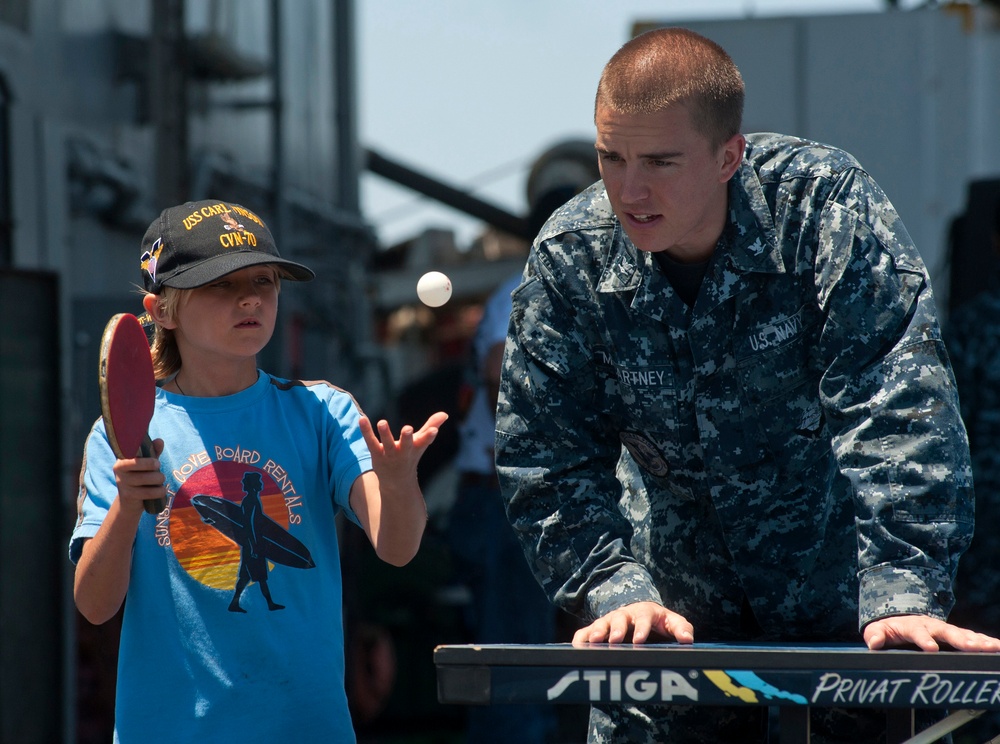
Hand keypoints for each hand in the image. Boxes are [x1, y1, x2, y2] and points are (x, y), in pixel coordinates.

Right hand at [112, 438, 165, 513]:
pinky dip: (159, 491)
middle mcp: (119, 471)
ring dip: (159, 481)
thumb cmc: (140, 476)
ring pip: (147, 480)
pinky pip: (149, 492)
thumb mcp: (146, 463)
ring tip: (160, 482)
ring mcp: (122, 484)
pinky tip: (161, 491)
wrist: (130, 501)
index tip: (157, 463)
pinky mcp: (128, 496)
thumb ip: (153, 451)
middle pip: (143, 468)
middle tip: (160, 476)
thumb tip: (160, 441)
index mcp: (122, 461)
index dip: (147, 461)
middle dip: (157, 472)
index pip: (133, 457)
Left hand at [358, 412, 447, 484]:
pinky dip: (366, 431)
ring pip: (387, 444)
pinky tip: (362, 419)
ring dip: (385, 434)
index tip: (433, 430)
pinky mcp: (376, 454)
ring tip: (382, 422)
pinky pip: (371, 442)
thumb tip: (445, 414)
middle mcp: (404, 452)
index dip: (430, 435)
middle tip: (407, 429)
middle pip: (406, 445)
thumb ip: (431, 426)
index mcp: (416, 447)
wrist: (397, 482)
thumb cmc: (410, 456)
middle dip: (407, 438)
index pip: (425, 441)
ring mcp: (389, 454)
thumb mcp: (421, 442)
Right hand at [572, 601, 694, 645]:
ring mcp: (609, 622)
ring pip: (601, 624)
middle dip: (617, 629)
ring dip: (597, 632)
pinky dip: (580, 639)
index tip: (640, 640)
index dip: (642, 629)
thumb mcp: (671, 621)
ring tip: (594, 642)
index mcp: (644, 612)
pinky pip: (585, 633)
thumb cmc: (657, 620)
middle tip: (615, 640)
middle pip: (619, 619)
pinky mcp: (597, 629)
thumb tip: (687, 640)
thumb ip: (681, 628)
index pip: (643, 618)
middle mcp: (624, 615)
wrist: (638, 611)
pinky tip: (576, 648)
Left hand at [864, 615, 999, 652]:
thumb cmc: (890, 628)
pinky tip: (997, 648)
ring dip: (979, 641)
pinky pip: (972, 638)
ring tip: (994, 648)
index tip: (931, 648)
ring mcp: (945, 630)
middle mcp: (932, 626)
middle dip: (961, 640)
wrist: (901, 618)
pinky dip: (985, 642)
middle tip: (974, 648)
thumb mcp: (879, 630)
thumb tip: (873, 643)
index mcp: (912, 625)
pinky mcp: (955, 635)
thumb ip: (876, 635)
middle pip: (947, 632)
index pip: (917, 632)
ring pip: (964, 634)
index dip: (924, 639)